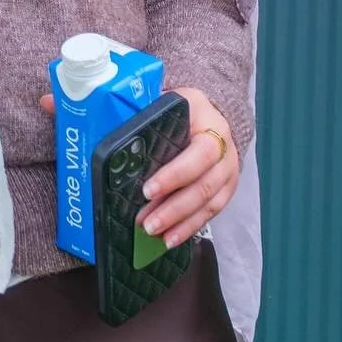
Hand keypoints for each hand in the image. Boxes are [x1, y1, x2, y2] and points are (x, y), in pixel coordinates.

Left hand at [136, 88, 237, 247]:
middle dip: (173, 207)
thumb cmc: (177, 110)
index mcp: (206, 119)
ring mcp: (228, 168)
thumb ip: (146, 117)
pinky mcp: (227, 187)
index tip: (147, 190)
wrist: (206, 113)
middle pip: (203, 184)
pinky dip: (190, 227)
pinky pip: (211, 212)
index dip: (174, 175)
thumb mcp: (164, 103)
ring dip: (180, 222)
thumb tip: (112, 136)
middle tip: (146, 222)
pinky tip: (171, 238)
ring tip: (154, 233)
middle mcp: (223, 145)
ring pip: (208, 202)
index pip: (199, 153)